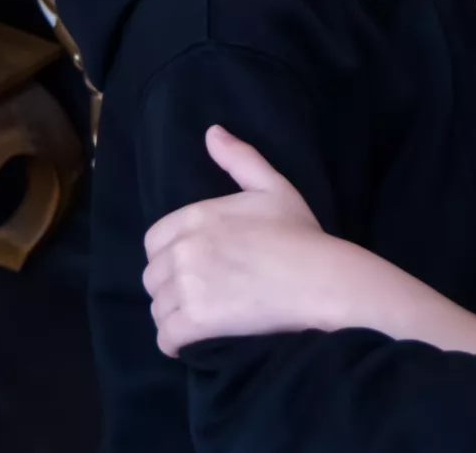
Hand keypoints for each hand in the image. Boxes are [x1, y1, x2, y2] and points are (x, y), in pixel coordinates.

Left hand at [142, 125, 337, 356]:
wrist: (322, 279)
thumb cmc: (301, 235)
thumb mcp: (273, 187)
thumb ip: (239, 158)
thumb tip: (212, 132)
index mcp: (196, 216)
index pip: (154, 241)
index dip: (170, 256)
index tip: (194, 267)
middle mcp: (185, 249)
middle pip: (153, 276)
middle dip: (170, 287)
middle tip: (199, 296)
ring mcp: (188, 286)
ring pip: (158, 308)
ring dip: (173, 316)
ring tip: (197, 321)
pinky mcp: (196, 321)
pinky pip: (166, 337)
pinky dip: (174, 343)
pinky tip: (190, 343)